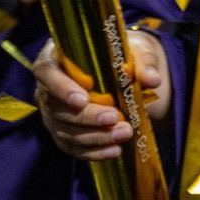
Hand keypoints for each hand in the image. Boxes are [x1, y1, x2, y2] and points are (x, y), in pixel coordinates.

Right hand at [34, 30, 168, 160]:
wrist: (121, 66)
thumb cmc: (121, 51)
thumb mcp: (134, 48)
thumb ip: (143, 61)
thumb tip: (153, 80)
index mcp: (54, 57)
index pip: (47, 73)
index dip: (62, 89)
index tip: (82, 100)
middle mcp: (46, 88)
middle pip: (58, 108)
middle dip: (87, 117)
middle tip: (115, 118)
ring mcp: (51, 113)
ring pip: (65, 130)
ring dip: (95, 136)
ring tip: (123, 134)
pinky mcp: (62, 131)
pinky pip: (72, 146)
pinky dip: (93, 151)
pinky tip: (114, 151)